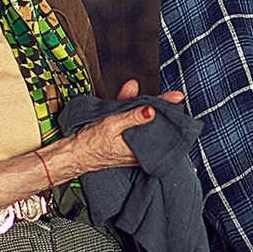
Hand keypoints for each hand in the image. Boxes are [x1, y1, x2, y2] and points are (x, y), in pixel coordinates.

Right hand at [51, 80, 185, 175]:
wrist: (75, 155)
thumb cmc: (91, 143)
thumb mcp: (111, 125)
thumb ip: (131, 117)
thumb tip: (150, 110)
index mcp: (140, 146)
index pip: (160, 123)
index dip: (167, 108)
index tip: (177, 96)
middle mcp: (141, 149)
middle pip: (156, 124)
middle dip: (161, 108)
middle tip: (170, 96)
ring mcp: (135, 147)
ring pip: (147, 125)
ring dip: (150, 110)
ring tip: (158, 99)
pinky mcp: (128, 144)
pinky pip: (137, 126)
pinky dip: (137, 115)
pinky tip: (139, 104)